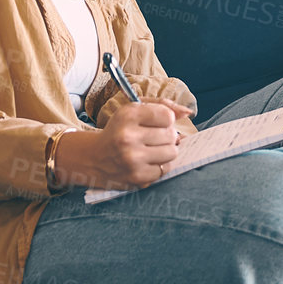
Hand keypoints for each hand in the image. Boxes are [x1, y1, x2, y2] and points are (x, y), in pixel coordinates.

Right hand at [52, 101, 184, 191]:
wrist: (94, 157)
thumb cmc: (120, 130)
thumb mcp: (134, 110)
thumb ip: (163, 106)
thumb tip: (188, 113)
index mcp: (127, 115)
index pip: (167, 115)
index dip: (166, 119)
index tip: (157, 122)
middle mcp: (128, 137)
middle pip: (171, 135)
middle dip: (167, 135)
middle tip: (153, 137)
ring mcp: (132, 159)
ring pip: (172, 152)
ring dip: (166, 151)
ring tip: (152, 149)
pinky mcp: (137, 177)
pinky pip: (165, 170)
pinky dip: (160, 165)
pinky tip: (148, 161)